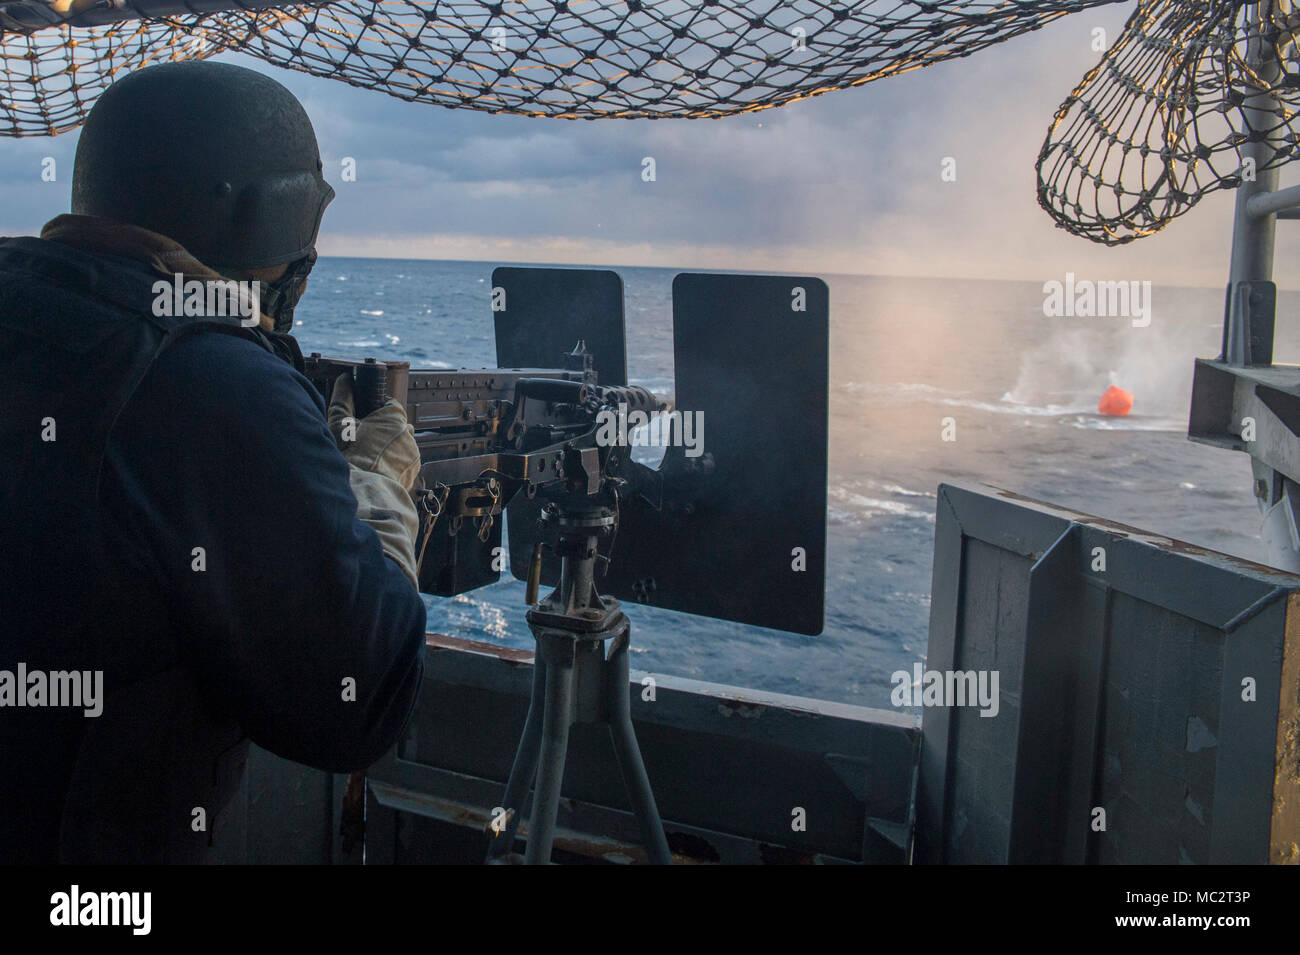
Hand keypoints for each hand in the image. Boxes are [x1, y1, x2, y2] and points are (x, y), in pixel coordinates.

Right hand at [327, 373, 420, 492]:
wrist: (365, 490)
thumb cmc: (352, 456)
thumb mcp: (339, 424)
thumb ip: (342, 398)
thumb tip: (345, 380)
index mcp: (393, 417)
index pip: (390, 404)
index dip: (376, 410)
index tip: (365, 418)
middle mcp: (408, 433)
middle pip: (396, 425)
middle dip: (382, 430)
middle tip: (363, 441)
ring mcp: (412, 454)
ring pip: (400, 444)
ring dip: (389, 448)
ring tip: (369, 458)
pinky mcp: (412, 472)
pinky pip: (404, 463)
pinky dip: (393, 464)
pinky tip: (377, 469)